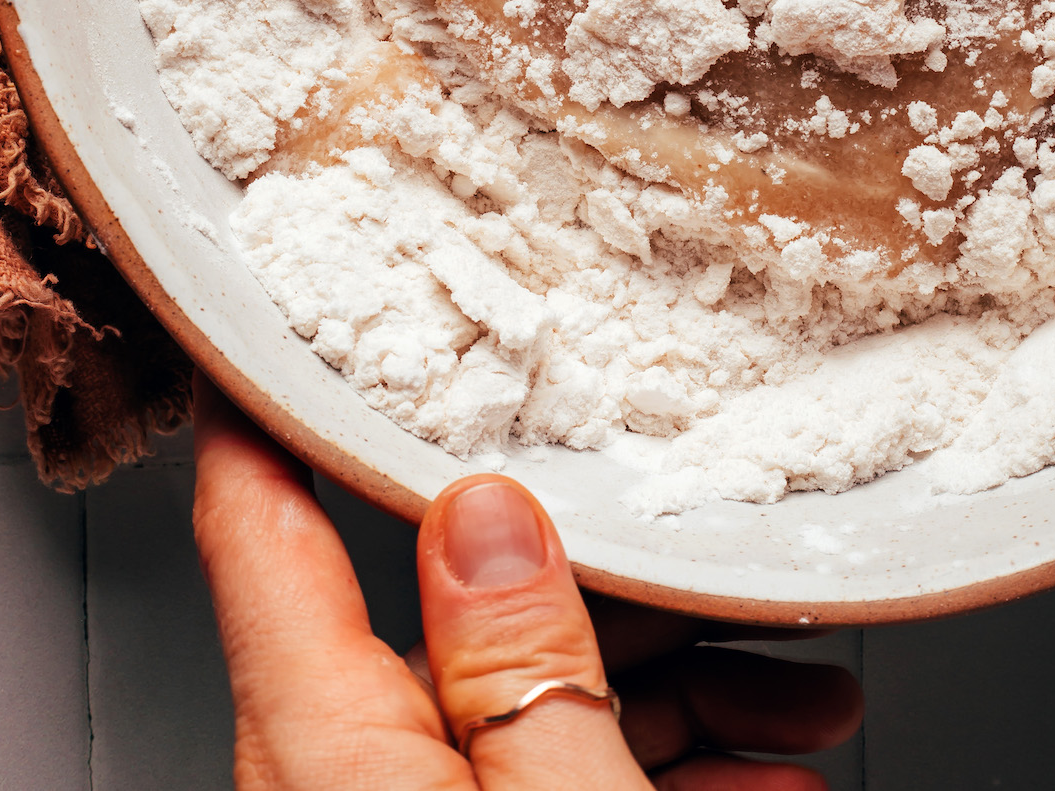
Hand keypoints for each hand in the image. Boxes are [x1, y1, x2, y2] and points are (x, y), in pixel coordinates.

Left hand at [191, 373, 860, 789]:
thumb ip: (516, 673)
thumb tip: (481, 518)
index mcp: (331, 758)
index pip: (257, 529)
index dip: (266, 401)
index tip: (282, 311)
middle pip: (446, 616)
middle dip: (603, 580)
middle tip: (720, 561)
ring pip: (517, 712)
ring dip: (660, 692)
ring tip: (797, 706)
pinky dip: (651, 775)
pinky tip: (763, 783)